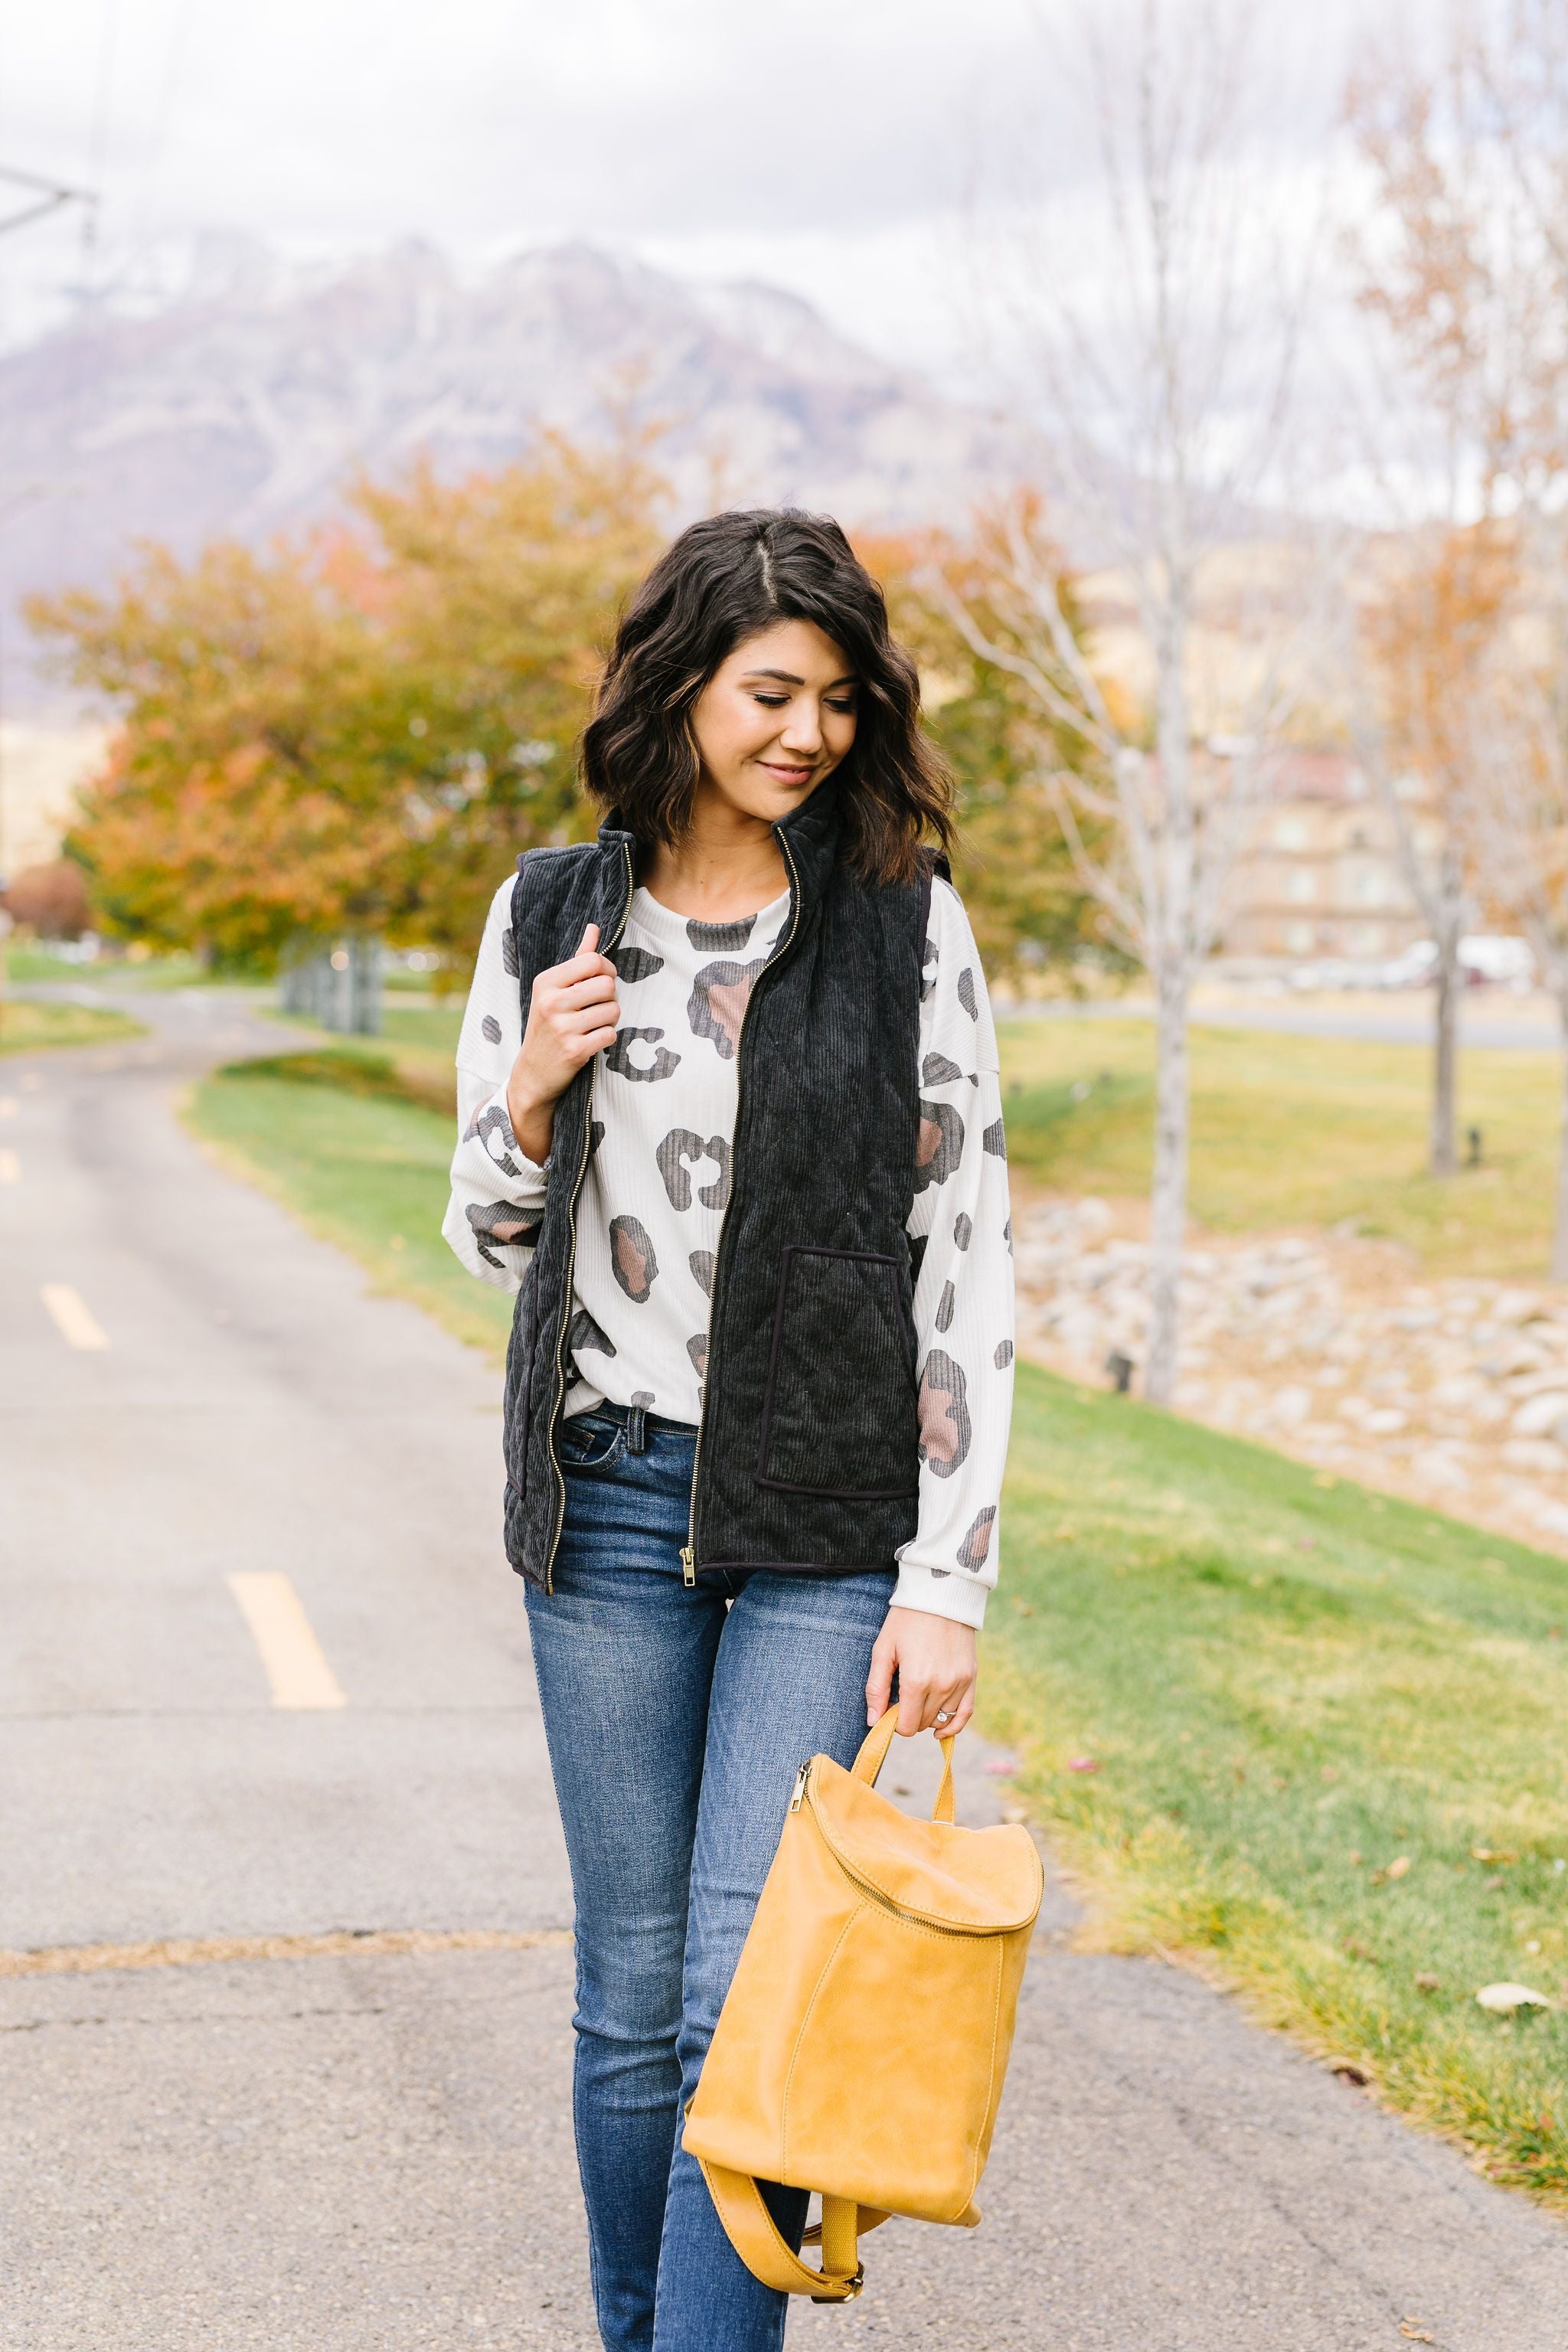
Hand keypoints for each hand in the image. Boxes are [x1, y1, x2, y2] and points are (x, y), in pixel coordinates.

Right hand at [505, 923, 619, 1163]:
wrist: (532, 1072)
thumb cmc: (548, 1024)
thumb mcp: (554, 990)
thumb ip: (577, 959)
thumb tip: (594, 927)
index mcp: (546, 982)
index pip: (593, 961)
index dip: (607, 970)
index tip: (602, 981)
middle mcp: (551, 1002)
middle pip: (607, 985)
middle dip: (610, 997)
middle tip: (597, 1007)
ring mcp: (562, 1027)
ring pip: (613, 1010)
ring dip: (610, 1019)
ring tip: (593, 1025)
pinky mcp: (574, 1051)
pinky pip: (610, 1034)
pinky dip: (606, 1038)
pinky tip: (592, 1041)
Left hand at [865, 1606, 977, 1738]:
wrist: (940, 1595)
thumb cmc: (906, 1620)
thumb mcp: (883, 1650)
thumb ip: (876, 1688)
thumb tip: (873, 1722)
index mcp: (916, 1681)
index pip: (906, 1726)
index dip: (894, 1722)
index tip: (889, 1707)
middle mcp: (941, 1686)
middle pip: (923, 1724)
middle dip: (909, 1716)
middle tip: (901, 1696)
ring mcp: (960, 1683)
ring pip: (942, 1720)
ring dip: (927, 1716)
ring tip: (918, 1697)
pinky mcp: (971, 1677)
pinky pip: (965, 1714)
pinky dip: (953, 1725)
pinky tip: (940, 1729)